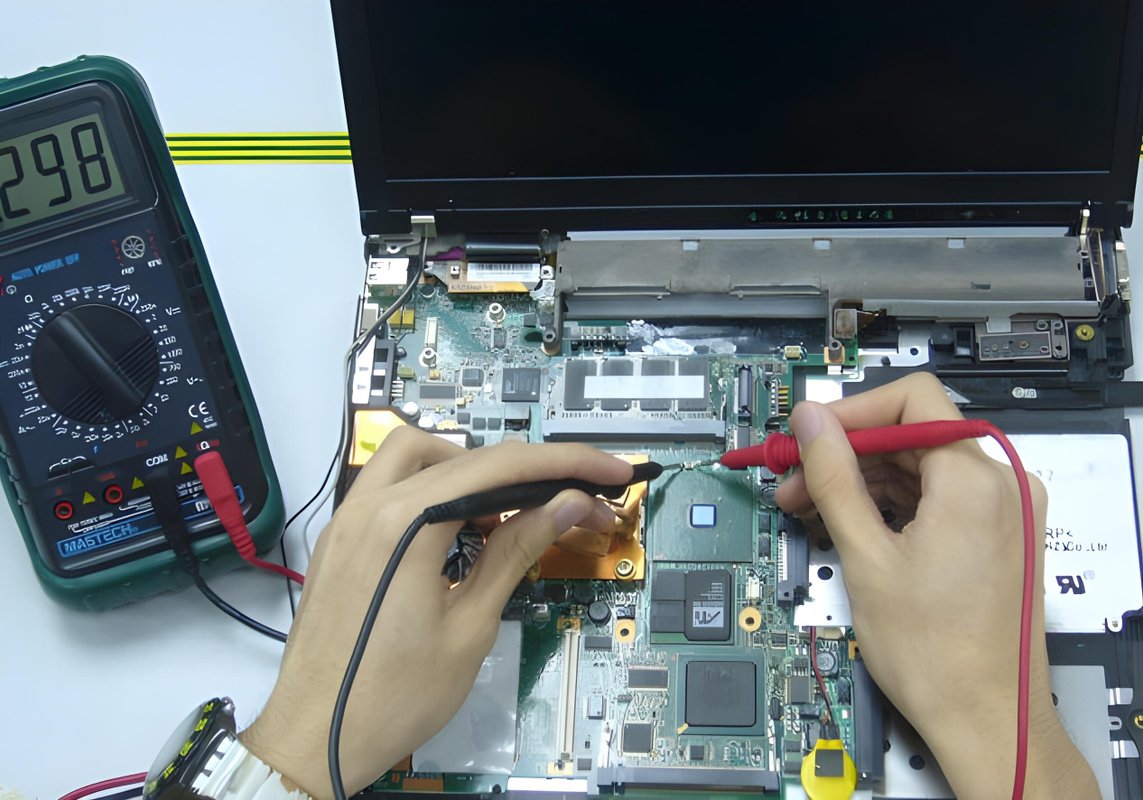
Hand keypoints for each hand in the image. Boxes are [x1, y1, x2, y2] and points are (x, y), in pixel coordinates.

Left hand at [239, 427, 631, 797]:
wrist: (313, 740)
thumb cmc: (392, 697)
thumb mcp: (469, 626)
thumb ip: (516, 551)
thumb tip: (568, 505)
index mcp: (403, 524)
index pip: (501, 467)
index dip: (567, 463)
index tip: (612, 472)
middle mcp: (370, 506)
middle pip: (466, 454)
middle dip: (532, 470)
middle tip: (579, 498)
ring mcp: (348, 520)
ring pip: (417, 455)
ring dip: (473, 467)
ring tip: (513, 511)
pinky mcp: (340, 539)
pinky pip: (392, 487)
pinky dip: (435, 489)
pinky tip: (463, 528)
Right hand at [775, 373, 1095, 799]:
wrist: (985, 720)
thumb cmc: (935, 653)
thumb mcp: (866, 556)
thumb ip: (834, 477)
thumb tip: (811, 422)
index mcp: (976, 479)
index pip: (912, 398)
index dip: (852, 412)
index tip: (808, 436)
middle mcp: (1002, 485)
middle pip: (911, 434)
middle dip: (847, 454)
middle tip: (794, 480)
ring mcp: (1004, 512)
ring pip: (919, 468)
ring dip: (861, 483)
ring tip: (809, 511)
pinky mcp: (997, 537)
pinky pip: (936, 499)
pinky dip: (889, 507)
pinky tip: (848, 527)